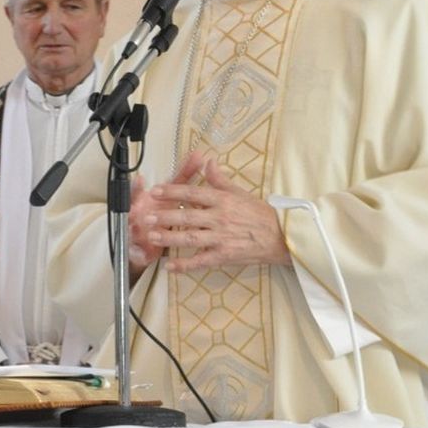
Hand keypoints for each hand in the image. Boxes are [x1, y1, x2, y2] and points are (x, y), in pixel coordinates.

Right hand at [127, 173, 175, 273]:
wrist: (147, 242)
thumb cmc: (162, 213)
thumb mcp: (175, 194)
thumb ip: (185, 176)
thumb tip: (200, 155)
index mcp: (148, 199)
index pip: (143, 190)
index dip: (138, 186)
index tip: (139, 179)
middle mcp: (139, 212)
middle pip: (132, 207)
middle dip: (133, 206)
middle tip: (133, 204)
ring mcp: (136, 230)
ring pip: (133, 228)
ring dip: (134, 228)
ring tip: (135, 227)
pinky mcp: (139, 249)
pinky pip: (138, 251)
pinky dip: (141, 253)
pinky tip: (144, 254)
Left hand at [141, 150, 290, 272]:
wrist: (281, 236)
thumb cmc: (259, 213)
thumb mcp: (240, 192)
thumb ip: (220, 179)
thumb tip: (207, 161)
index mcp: (223, 201)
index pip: (193, 194)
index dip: (173, 192)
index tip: (156, 191)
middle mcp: (220, 218)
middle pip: (188, 217)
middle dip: (166, 216)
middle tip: (147, 216)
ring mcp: (222, 238)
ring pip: (192, 238)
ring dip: (171, 238)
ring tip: (153, 236)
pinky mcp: (225, 255)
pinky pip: (202, 261)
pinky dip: (185, 265)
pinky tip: (170, 267)